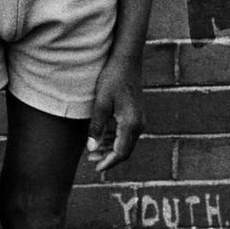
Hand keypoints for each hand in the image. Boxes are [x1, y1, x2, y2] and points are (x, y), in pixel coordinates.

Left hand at [85, 59, 144, 175]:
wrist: (127, 59)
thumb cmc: (112, 78)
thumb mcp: (101, 102)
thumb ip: (97, 127)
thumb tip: (92, 149)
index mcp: (131, 124)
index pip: (121, 152)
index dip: (108, 162)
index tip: (96, 168)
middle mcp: (139, 124)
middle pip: (125, 150)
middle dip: (108, 157)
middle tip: (90, 160)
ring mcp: (139, 119)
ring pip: (126, 142)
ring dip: (111, 148)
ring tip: (93, 151)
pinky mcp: (136, 113)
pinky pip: (127, 133)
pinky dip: (115, 138)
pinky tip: (102, 137)